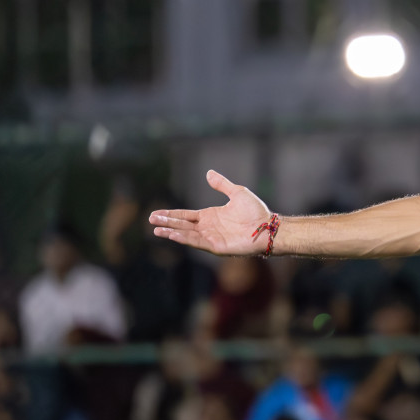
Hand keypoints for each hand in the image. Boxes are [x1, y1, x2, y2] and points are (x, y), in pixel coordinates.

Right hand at [149, 171, 273, 256]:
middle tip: (150, 219)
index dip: (171, 214)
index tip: (156, 213)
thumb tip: (208, 173)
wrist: (268, 226)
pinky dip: (184, 238)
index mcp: (210, 216)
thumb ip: (222, 185)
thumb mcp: (237, 193)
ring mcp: (211, 237)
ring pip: (186, 234)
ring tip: (156, 229)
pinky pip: (197, 242)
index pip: (186, 215)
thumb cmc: (256, 211)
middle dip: (167, 222)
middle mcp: (208, 227)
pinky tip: (173, 235)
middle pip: (182, 224)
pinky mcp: (216, 247)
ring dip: (172, 232)